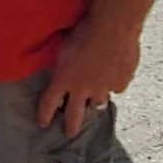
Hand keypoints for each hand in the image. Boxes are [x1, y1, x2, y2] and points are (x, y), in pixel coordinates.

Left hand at [36, 16, 140, 137]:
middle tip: (69, 134)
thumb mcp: (63, 45)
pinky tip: (114, 76)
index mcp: (63, 78)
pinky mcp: (119, 83)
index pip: (49, 102)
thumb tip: (63, 65)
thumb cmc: (82, 29)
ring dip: (94, 102)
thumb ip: (63, 61)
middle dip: (71, 126)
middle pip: (74, 114)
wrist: (111, 28)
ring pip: (97, 103)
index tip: (43, 124)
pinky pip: (116, 87)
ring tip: (94, 104)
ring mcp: (102, 88)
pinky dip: (114, 83)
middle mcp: (82, 88)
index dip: (44, 114)